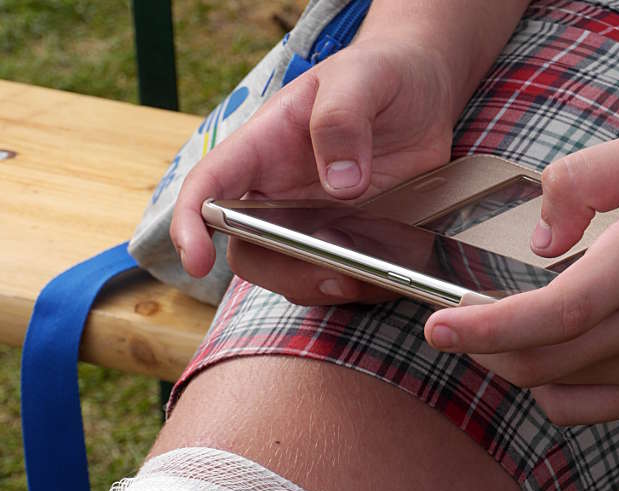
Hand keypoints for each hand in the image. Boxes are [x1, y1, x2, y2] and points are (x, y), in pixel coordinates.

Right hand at [170, 36, 455, 304]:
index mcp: (264, 147)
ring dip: (321, 285)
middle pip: (248, 249)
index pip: (210, 186)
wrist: (426, 95)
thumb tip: (341, 183)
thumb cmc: (381, 74)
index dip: (191, 224)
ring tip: (364, 277)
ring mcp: (314, 222)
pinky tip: (384, 276)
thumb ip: (342, 118)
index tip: (198, 260)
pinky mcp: (349, 240)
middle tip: (332, 275)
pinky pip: (338, 276)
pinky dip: (357, 286)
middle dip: (279, 270)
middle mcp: (279, 192)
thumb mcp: (363, 78)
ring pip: (291, 272)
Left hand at [425, 130, 618, 424]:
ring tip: (493, 330)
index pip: (555, 314)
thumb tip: (541, 243)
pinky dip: (545, 388)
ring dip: (507, 362)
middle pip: (540, 360)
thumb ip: (584, 180)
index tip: (436, 328)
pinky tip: (543, 356)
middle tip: (454, 321)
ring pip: (554, 385)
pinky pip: (582, 409)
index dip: (488, 328)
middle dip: (480, 347)